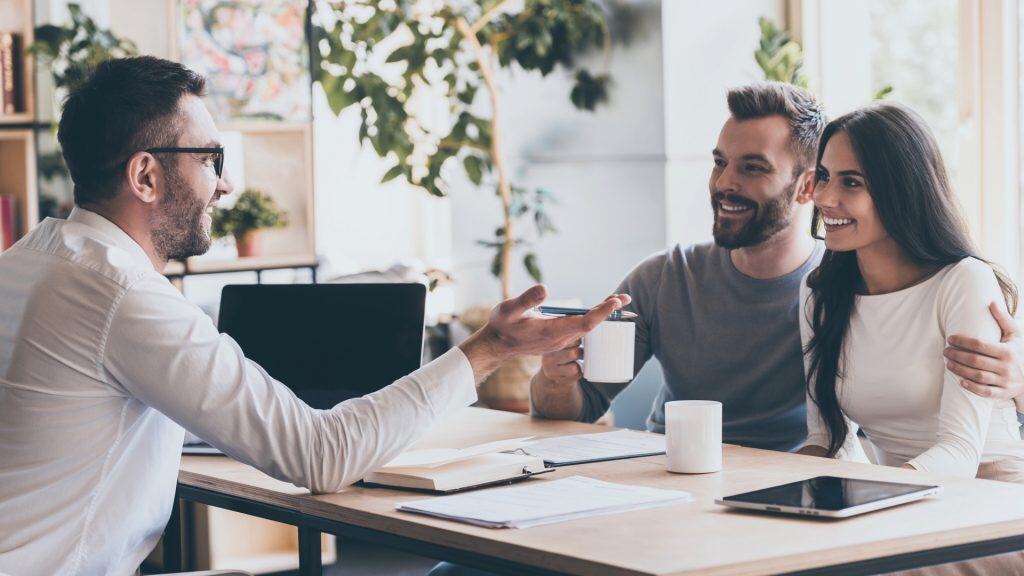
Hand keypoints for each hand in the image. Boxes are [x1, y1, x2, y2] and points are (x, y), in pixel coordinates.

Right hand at [459, 285, 630, 382]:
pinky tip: (598, 314)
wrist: (499, 344)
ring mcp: (561, 344)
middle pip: (591, 326)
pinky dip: (590, 327)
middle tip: (625, 298)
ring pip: (586, 332)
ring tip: (615, 302)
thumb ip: (526, 300)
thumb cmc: (503, 325)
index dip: (602, 313)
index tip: (616, 302)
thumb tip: (544, 289)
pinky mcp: (560, 345)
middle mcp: (561, 339)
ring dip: (600, 318)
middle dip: (608, 312)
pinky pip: (580, 339)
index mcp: (553, 331)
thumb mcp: (509, 310)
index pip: (584, 323)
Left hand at [944, 301, 1023, 399]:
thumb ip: (1003, 319)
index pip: (980, 345)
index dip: (962, 342)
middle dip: (957, 356)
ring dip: (960, 370)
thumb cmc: (1018, 352)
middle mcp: (1006, 366)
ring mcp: (1005, 381)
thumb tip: (991, 302)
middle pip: (976, 361)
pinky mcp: (1003, 393)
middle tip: (945, 351)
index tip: (950, 339)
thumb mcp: (1015, 335)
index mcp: (1007, 351)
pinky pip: (985, 392)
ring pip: (978, 376)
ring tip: (948, 364)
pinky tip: (960, 381)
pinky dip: (972, 387)